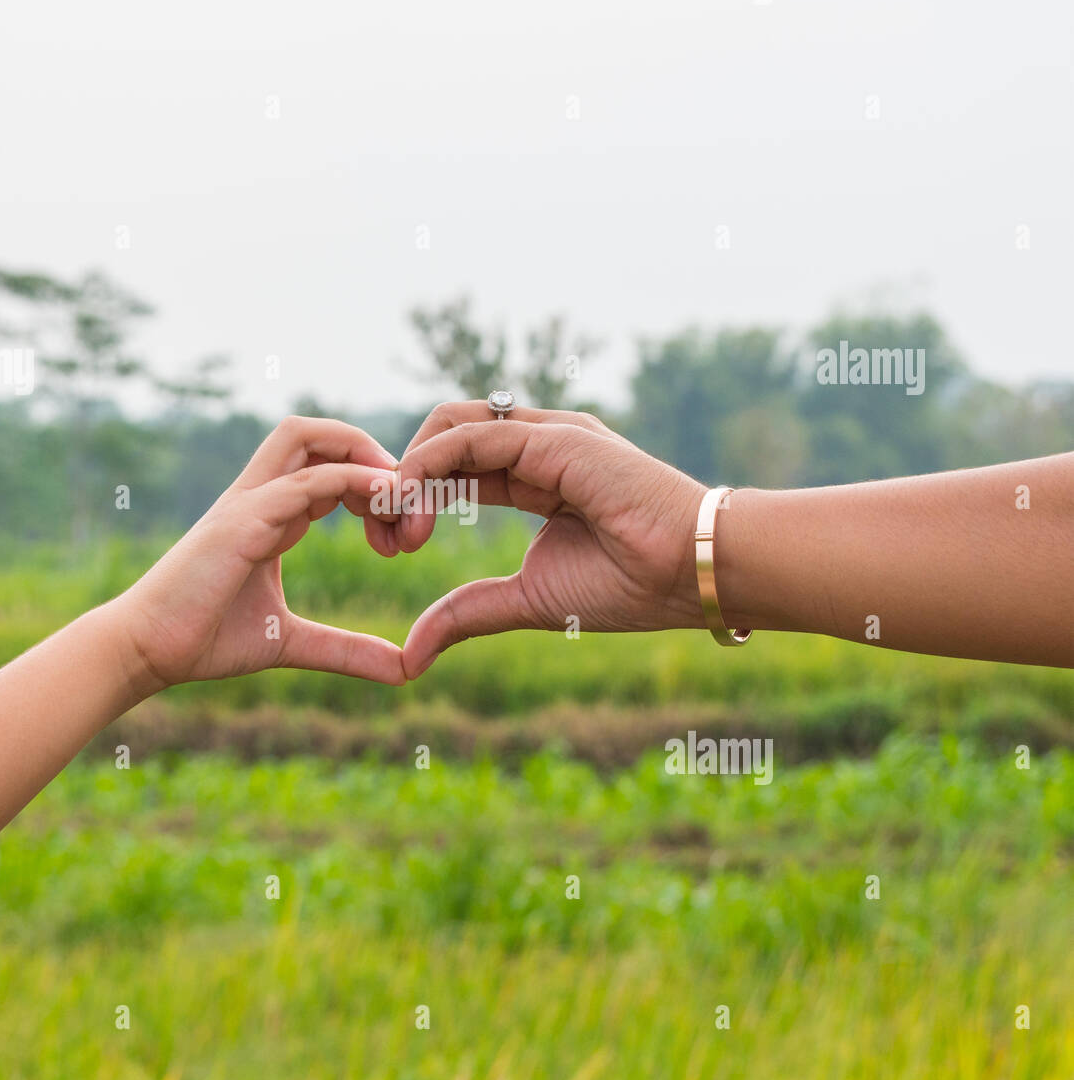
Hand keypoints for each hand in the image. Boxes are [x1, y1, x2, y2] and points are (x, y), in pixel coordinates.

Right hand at [116, 417, 405, 688]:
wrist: (146, 650)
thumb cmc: (205, 639)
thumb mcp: (290, 643)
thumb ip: (346, 651)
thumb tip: (404, 670)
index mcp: (269, 514)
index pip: (323, 464)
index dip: (369, 481)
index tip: (401, 527)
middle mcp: (258, 497)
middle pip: (315, 433)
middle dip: (368, 450)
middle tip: (406, 500)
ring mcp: (247, 503)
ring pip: (306, 438)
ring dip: (361, 454)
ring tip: (399, 495)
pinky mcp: (241, 522)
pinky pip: (302, 482)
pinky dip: (349, 482)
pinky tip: (383, 503)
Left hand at [368, 403, 709, 676]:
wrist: (693, 575)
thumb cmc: (630, 585)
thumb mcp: (527, 600)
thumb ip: (468, 613)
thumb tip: (410, 653)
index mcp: (532, 475)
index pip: (451, 468)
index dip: (411, 500)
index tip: (392, 548)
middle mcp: (535, 446)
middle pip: (441, 438)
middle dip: (401, 482)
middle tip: (386, 539)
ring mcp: (546, 436)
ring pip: (449, 426)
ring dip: (410, 472)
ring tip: (397, 527)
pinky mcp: (556, 438)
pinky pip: (472, 435)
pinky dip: (430, 463)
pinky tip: (413, 502)